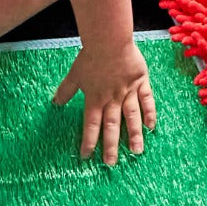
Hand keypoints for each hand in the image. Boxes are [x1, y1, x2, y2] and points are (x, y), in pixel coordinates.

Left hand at [53, 42, 156, 164]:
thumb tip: (54, 102)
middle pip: (111, 126)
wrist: (109, 41)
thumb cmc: (90, 56)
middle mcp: (112, 99)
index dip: (88, 141)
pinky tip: (151, 127)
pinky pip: (146, 101)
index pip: (91, 125)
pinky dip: (150, 114)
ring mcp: (128, 92)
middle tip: (111, 164)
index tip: (86, 156)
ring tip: (136, 152)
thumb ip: (66, 90)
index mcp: (95, 98)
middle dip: (110, 146)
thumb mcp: (74, 74)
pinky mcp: (140, 82)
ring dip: (133, 135)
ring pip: (131, 118)